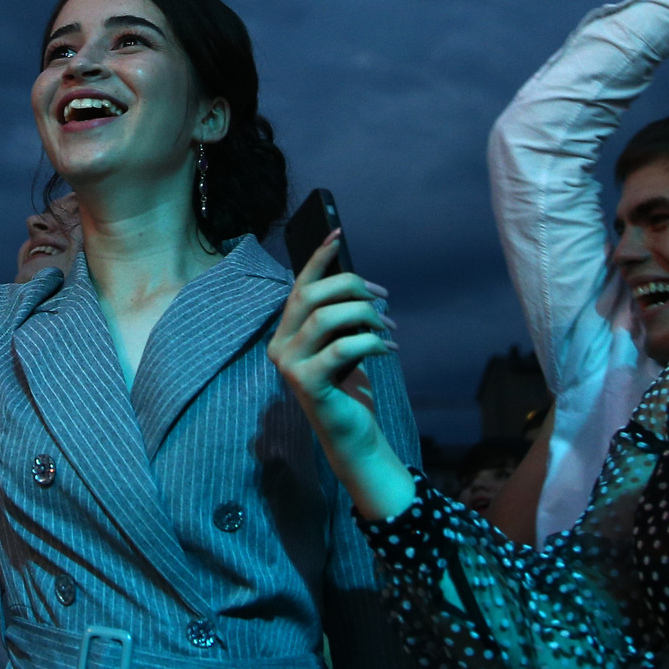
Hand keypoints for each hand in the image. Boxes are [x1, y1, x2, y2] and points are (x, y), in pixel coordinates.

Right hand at [268, 234, 407, 515]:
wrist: (352, 435)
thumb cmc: (348, 387)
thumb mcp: (343, 342)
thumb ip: (340, 316)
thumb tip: (357, 283)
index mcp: (284, 332)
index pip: (299, 286)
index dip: (319, 258)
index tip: (339, 233)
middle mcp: (279, 346)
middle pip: (311, 296)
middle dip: (351, 286)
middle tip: (382, 296)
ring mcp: (289, 366)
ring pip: (326, 317)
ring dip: (365, 315)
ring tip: (389, 327)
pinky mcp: (307, 384)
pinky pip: (342, 348)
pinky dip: (371, 342)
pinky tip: (389, 349)